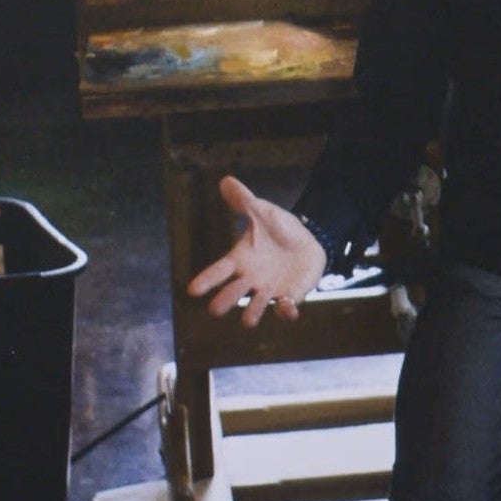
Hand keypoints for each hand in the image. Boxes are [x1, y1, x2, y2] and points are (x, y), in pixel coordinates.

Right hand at [187, 176, 328, 326]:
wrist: (307, 242)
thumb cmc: (278, 228)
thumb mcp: (262, 211)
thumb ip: (244, 201)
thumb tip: (226, 180)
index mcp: (240, 259)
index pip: (219, 270)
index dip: (206, 280)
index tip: (192, 290)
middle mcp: (250, 278)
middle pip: (233, 292)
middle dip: (225, 301)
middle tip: (215, 309)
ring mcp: (269, 290)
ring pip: (256, 306)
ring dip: (252, 313)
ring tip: (247, 320)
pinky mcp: (289, 296)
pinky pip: (285, 309)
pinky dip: (286, 311)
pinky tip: (287, 309)